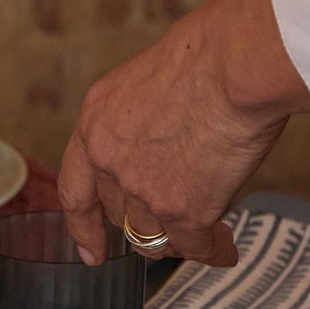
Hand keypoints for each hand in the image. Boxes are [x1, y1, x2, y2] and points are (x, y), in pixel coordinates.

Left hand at [56, 0, 309, 265]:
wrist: (233, 63)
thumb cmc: (206, 55)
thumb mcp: (146, 82)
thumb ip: (140, 121)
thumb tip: (160, 143)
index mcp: (95, 124)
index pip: (76, 189)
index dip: (82, 226)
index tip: (91, 252)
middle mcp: (110, 161)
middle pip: (121, 216)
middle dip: (149, 222)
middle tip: (178, 220)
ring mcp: (143, 190)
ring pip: (154, 236)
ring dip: (182, 238)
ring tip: (211, 235)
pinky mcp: (181, 210)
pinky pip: (194, 246)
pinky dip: (213, 251)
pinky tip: (226, 250)